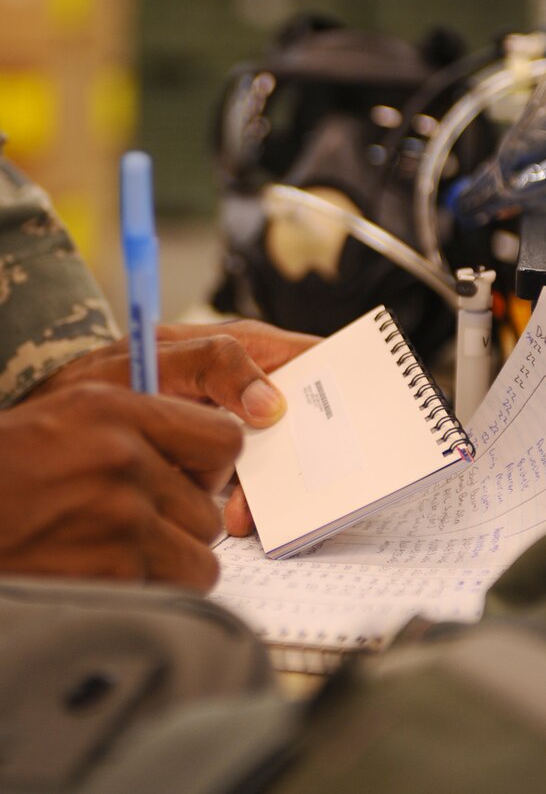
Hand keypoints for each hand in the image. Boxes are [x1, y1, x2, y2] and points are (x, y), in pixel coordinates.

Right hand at [0, 382, 241, 589]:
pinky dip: (148, 590)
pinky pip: (171, 590)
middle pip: (209, 508)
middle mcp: (124, 461)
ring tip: (126, 553)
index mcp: (116, 410)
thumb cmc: (8, 466)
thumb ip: (142, 425)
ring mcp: (119, 521)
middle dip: (182, 522)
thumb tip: (213, 453)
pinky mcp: (111, 576)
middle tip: (142, 523)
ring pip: (201, 557)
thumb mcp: (71, 414)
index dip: (213, 466)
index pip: (222, 439)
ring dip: (172, 562)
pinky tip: (106, 574)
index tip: (194, 478)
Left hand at [27, 319, 318, 539]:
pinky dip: (249, 503)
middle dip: (306, 454)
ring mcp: (240, 427)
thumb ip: (212, 365)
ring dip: (271, 487)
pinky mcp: (226, 462)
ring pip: (282, 457)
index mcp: (248, 348)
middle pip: (306, 417)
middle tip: (300, 487)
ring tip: (244, 515)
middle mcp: (251, 387)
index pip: (313, 357)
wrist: (68, 420)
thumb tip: (269, 403)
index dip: (341, 383)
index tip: (352, 418)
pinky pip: (254, 482)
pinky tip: (235, 518)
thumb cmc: (111, 376)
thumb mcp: (158, 359)